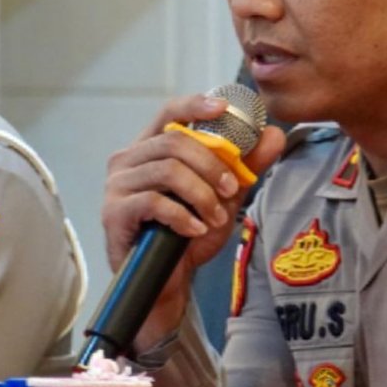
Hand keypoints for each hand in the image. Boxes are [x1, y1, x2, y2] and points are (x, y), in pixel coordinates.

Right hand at [100, 94, 284, 345]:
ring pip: (167, 171)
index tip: (224, 107)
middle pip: (174, 142)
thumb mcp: (224, 197)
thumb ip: (245, 166)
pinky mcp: (114, 212)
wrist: (167, 282)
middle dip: (211, 164)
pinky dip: (183, 216)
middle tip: (232, 188)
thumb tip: (273, 134)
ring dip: (201, 194)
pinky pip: (154, 202)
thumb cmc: (187, 234)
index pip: (169, 112)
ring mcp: (117, 186)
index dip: (195, 104)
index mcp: (150, 148)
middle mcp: (128, 160)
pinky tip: (195, 230)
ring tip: (215, 217)